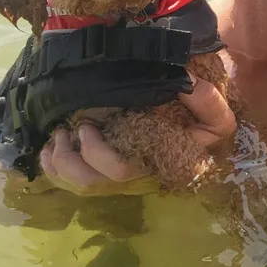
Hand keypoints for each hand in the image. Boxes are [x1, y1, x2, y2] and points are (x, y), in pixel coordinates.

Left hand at [39, 75, 237, 195]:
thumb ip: (208, 102)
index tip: (87, 125)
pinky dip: (54, 167)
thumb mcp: (217, 115)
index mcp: (155, 163)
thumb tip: (186, 82)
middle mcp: (135, 174)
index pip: (120, 171)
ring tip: (57, 136)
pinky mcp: (108, 167)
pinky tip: (49, 149)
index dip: (96, 153)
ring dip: (60, 163)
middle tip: (68, 129)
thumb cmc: (206, 122)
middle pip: (93, 183)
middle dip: (71, 159)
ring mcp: (120, 172)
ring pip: (81, 185)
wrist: (205, 126)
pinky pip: (74, 180)